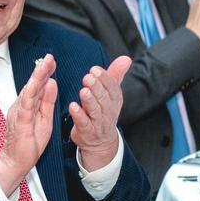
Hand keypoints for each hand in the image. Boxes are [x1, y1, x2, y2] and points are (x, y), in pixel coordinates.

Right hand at [0, 54, 58, 194]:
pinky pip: (25, 107)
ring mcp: (19, 114)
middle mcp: (21, 106)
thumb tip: (52, 82)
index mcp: (28, 104)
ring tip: (44, 67)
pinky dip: (29, 95)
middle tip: (49, 57)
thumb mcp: (45, 118)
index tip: (52, 60)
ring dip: (36, 78)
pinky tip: (34, 86)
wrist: (16, 161)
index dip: (45, 72)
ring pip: (28, 92)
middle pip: (32, 85)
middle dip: (41, 70)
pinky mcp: (20, 123)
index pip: (38, 85)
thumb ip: (47, 101)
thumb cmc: (29, 142)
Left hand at [70, 56, 130, 170]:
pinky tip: (73, 107)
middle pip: (104, 98)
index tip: (95, 69)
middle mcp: (108, 111)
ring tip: (83, 91)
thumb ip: (115, 75)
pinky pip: (84, 123)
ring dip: (89, 100)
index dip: (104, 78)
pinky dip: (79, 115)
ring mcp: (98, 122)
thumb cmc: (103, 112)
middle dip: (96, 87)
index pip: (112, 88)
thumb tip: (126, 58)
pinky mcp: (87, 131)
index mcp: (114, 100)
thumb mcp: (111, 94)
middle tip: (88, 77)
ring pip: (95, 110)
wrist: (100, 142)